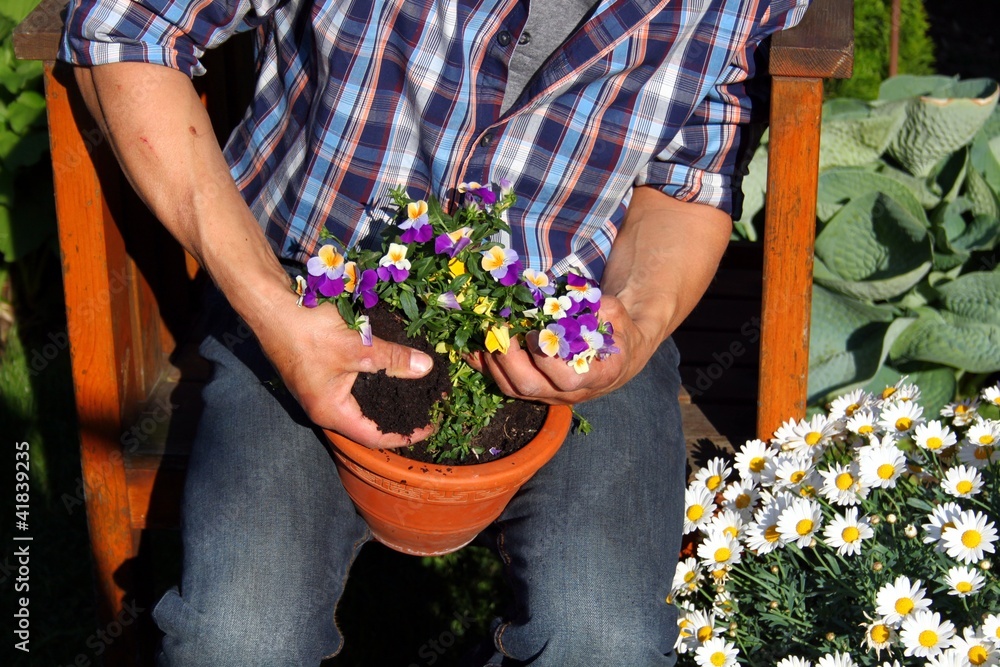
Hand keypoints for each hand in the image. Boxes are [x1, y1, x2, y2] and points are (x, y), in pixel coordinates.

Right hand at [252, 292, 435, 448]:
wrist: (270, 306)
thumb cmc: (308, 331)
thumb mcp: (357, 346)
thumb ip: (393, 358)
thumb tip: (425, 368)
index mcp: (330, 412)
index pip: (373, 437)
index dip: (404, 435)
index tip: (430, 425)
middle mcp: (323, 408)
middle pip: (366, 423)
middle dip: (397, 417)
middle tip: (426, 409)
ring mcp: (318, 391)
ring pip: (359, 403)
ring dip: (385, 398)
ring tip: (413, 392)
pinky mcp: (318, 373)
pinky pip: (351, 386)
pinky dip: (372, 381)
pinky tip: (388, 370)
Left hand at [467, 294, 662, 404]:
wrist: (620, 353)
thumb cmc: (617, 329)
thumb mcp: (615, 314)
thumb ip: (595, 307)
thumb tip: (561, 299)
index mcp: (598, 375)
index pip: (566, 379)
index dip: (545, 359)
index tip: (533, 333)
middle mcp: (572, 393)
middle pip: (530, 388)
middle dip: (507, 359)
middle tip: (496, 329)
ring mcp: (551, 394)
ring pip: (513, 389)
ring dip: (492, 362)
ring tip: (482, 333)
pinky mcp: (535, 390)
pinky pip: (504, 384)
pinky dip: (485, 367)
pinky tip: (471, 347)